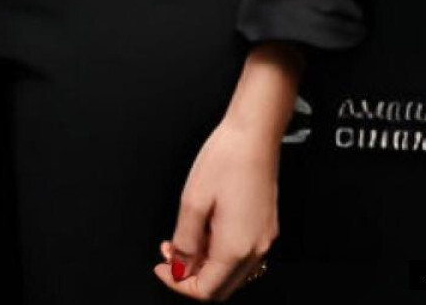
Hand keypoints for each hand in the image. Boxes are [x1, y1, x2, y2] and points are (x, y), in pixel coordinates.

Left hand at [154, 118, 277, 298]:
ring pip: (231, 273)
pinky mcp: (265, 228)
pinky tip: (205, 231)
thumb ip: (185, 242)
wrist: (254, 136)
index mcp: (236, 248)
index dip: (178, 284)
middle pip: (221, 287)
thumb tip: (179, 269)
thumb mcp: (192, 202)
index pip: (206, 291)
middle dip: (191, 277)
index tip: (161, 267)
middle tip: (169, 254)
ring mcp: (264, 240)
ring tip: (184, 239)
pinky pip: (241, 256)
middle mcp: (255, 249)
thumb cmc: (226, 160)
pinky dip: (219, 254)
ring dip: (205, 265)